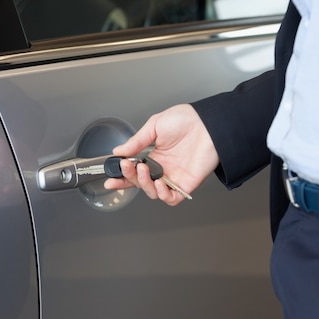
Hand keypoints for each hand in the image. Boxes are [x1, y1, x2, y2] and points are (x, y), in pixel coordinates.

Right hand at [104, 104, 218, 205]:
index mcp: (154, 156)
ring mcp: (174, 177)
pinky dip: (162, 195)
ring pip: (153, 193)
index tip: (110, 177)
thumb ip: (136, 141)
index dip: (121, 177)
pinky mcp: (186, 184)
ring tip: (143, 171)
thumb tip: (119, 151)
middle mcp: (163, 168)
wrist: (208, 123)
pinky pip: (171, 198)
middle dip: (130, 178)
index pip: (134, 171)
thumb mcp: (155, 125)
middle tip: (128, 167)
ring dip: (144, 185)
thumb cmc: (187, 120)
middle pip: (140, 183)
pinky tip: (159, 183)